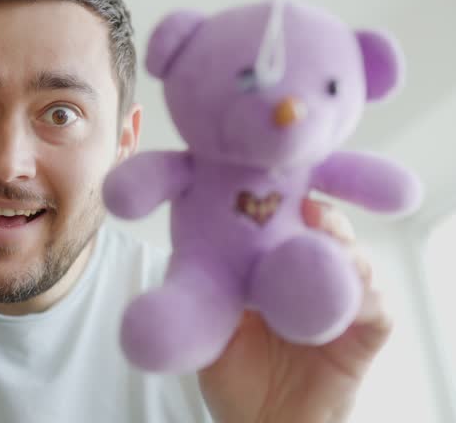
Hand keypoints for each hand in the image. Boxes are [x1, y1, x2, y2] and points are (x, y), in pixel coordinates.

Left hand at [198, 198, 391, 422]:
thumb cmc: (233, 377)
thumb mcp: (208, 326)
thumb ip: (205, 288)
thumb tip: (188, 240)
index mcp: (272, 270)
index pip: (284, 226)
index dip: (282, 205)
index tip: (271, 188)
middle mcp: (309, 279)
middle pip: (325, 235)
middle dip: (321, 217)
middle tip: (307, 211)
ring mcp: (340, 305)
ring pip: (355, 263)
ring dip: (345, 250)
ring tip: (327, 244)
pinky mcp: (364, 336)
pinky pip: (376, 308)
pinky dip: (366, 296)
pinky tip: (347, 294)